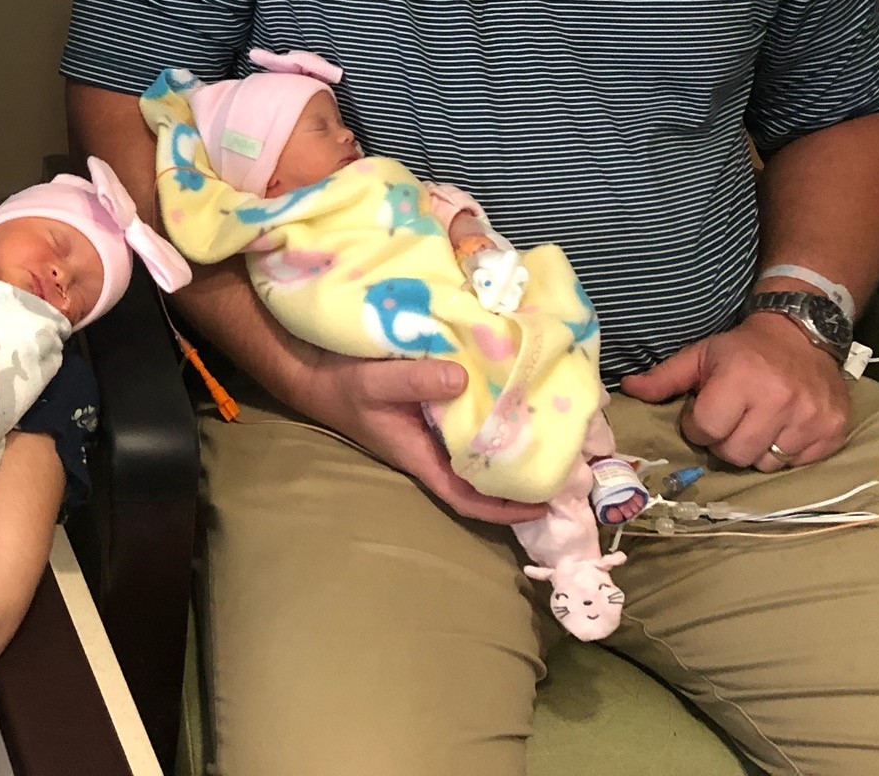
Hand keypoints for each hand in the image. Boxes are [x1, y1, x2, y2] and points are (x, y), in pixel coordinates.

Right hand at [299, 348, 545, 524]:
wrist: (313, 370)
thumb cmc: (340, 384)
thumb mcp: (372, 382)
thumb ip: (412, 382)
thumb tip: (464, 379)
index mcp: (418, 455)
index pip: (466, 496)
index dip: (503, 509)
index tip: (543, 507)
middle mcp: (430, 447)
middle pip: (481, 475)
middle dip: (520, 476)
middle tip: (566, 464)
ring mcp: (432, 428)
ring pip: (479, 446)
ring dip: (512, 442)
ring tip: (552, 428)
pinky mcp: (432, 405)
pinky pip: (471, 416)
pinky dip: (495, 410)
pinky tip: (515, 392)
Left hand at [620, 311, 850, 470]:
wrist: (802, 334)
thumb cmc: (744, 349)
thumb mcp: (701, 355)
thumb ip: (665, 377)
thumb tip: (627, 389)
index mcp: (741, 379)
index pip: (706, 429)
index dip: (699, 426)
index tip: (705, 412)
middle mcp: (778, 400)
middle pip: (735, 454)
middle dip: (725, 442)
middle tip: (731, 422)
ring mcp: (810, 418)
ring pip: (767, 464)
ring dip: (755, 450)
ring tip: (756, 425)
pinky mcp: (833, 431)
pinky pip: (798, 463)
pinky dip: (785, 453)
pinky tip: (781, 429)